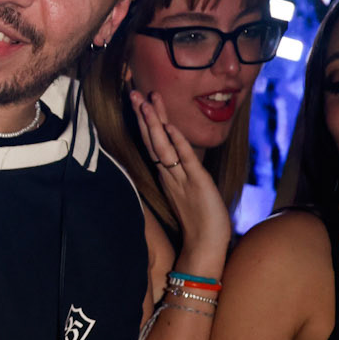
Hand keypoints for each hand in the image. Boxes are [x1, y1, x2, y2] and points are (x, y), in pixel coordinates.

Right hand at [130, 88, 230, 263]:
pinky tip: (169, 127)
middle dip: (144, 115)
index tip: (142, 100)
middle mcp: (170, 174)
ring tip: (144, 102)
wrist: (205, 247)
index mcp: (169, 175)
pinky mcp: (196, 183)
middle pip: (153, 139)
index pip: (155, 143)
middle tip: (133, 92)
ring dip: (154, 123)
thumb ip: (182, 176)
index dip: (148, 122)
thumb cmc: (201, 223)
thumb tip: (177, 163)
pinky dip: (176, 142)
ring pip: (163, 146)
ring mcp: (181, 178)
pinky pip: (184, 159)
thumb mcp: (190, 194)